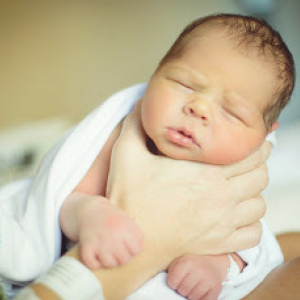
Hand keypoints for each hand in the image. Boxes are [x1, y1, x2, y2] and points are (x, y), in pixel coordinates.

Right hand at [78, 197, 142, 268]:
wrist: (90, 210)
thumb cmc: (112, 218)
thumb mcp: (128, 221)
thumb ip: (136, 234)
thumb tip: (139, 250)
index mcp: (125, 228)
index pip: (136, 250)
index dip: (134, 250)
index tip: (129, 246)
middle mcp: (113, 235)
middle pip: (124, 259)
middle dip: (123, 257)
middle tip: (119, 251)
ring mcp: (99, 241)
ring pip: (109, 264)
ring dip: (110, 262)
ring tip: (109, 254)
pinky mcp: (87, 246)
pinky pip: (92, 264)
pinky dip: (95, 264)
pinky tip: (98, 257)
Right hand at [107, 101, 269, 267]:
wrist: (130, 240)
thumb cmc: (129, 198)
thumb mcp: (126, 154)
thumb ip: (134, 125)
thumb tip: (140, 104)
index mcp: (205, 173)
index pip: (250, 156)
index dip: (258, 147)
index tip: (254, 143)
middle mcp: (221, 198)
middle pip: (260, 178)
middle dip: (257, 166)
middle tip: (245, 162)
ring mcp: (222, 223)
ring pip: (259, 205)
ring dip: (253, 194)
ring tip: (241, 188)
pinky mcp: (218, 243)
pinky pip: (252, 234)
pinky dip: (251, 224)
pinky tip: (237, 217)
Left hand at [167, 254, 228, 299]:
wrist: (213, 263)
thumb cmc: (192, 264)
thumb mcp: (179, 261)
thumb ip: (171, 271)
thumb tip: (168, 286)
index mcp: (187, 262)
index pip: (172, 281)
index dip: (172, 283)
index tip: (175, 280)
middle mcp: (199, 270)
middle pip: (182, 290)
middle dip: (182, 289)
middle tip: (185, 283)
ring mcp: (209, 280)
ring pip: (193, 297)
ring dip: (191, 294)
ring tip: (193, 286)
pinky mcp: (216, 289)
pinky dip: (200, 299)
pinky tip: (200, 291)